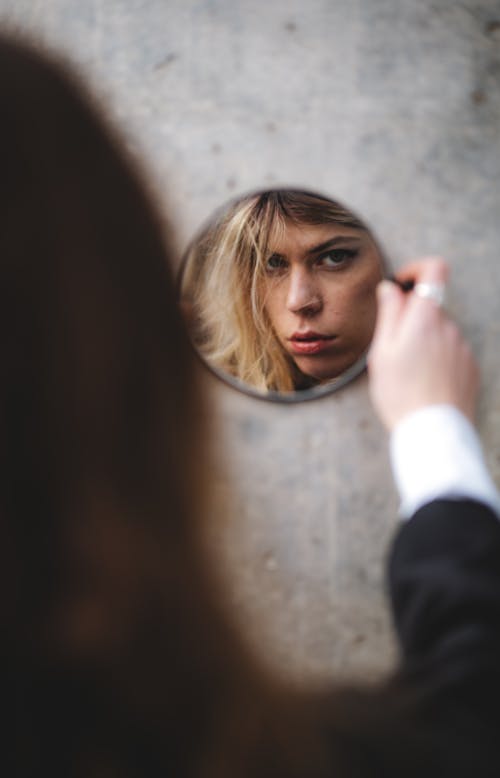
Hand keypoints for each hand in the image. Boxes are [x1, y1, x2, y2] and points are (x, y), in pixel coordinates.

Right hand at [368, 258, 478, 430]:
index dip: (417, 269)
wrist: (433, 430)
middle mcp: (449, 326)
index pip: (434, 269)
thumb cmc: (401, 392)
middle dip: (411, 319)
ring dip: (423, 342)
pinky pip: (450, 352)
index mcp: (425, 317)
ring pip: (439, 332)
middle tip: (392, 348)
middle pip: (431, 307)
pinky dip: (435, 359)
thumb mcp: (382, 351)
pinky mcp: (469, 366)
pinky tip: (423, 382)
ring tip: (407, 373)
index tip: (401, 285)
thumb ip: (389, 313)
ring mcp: (462, 347)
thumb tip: (391, 288)